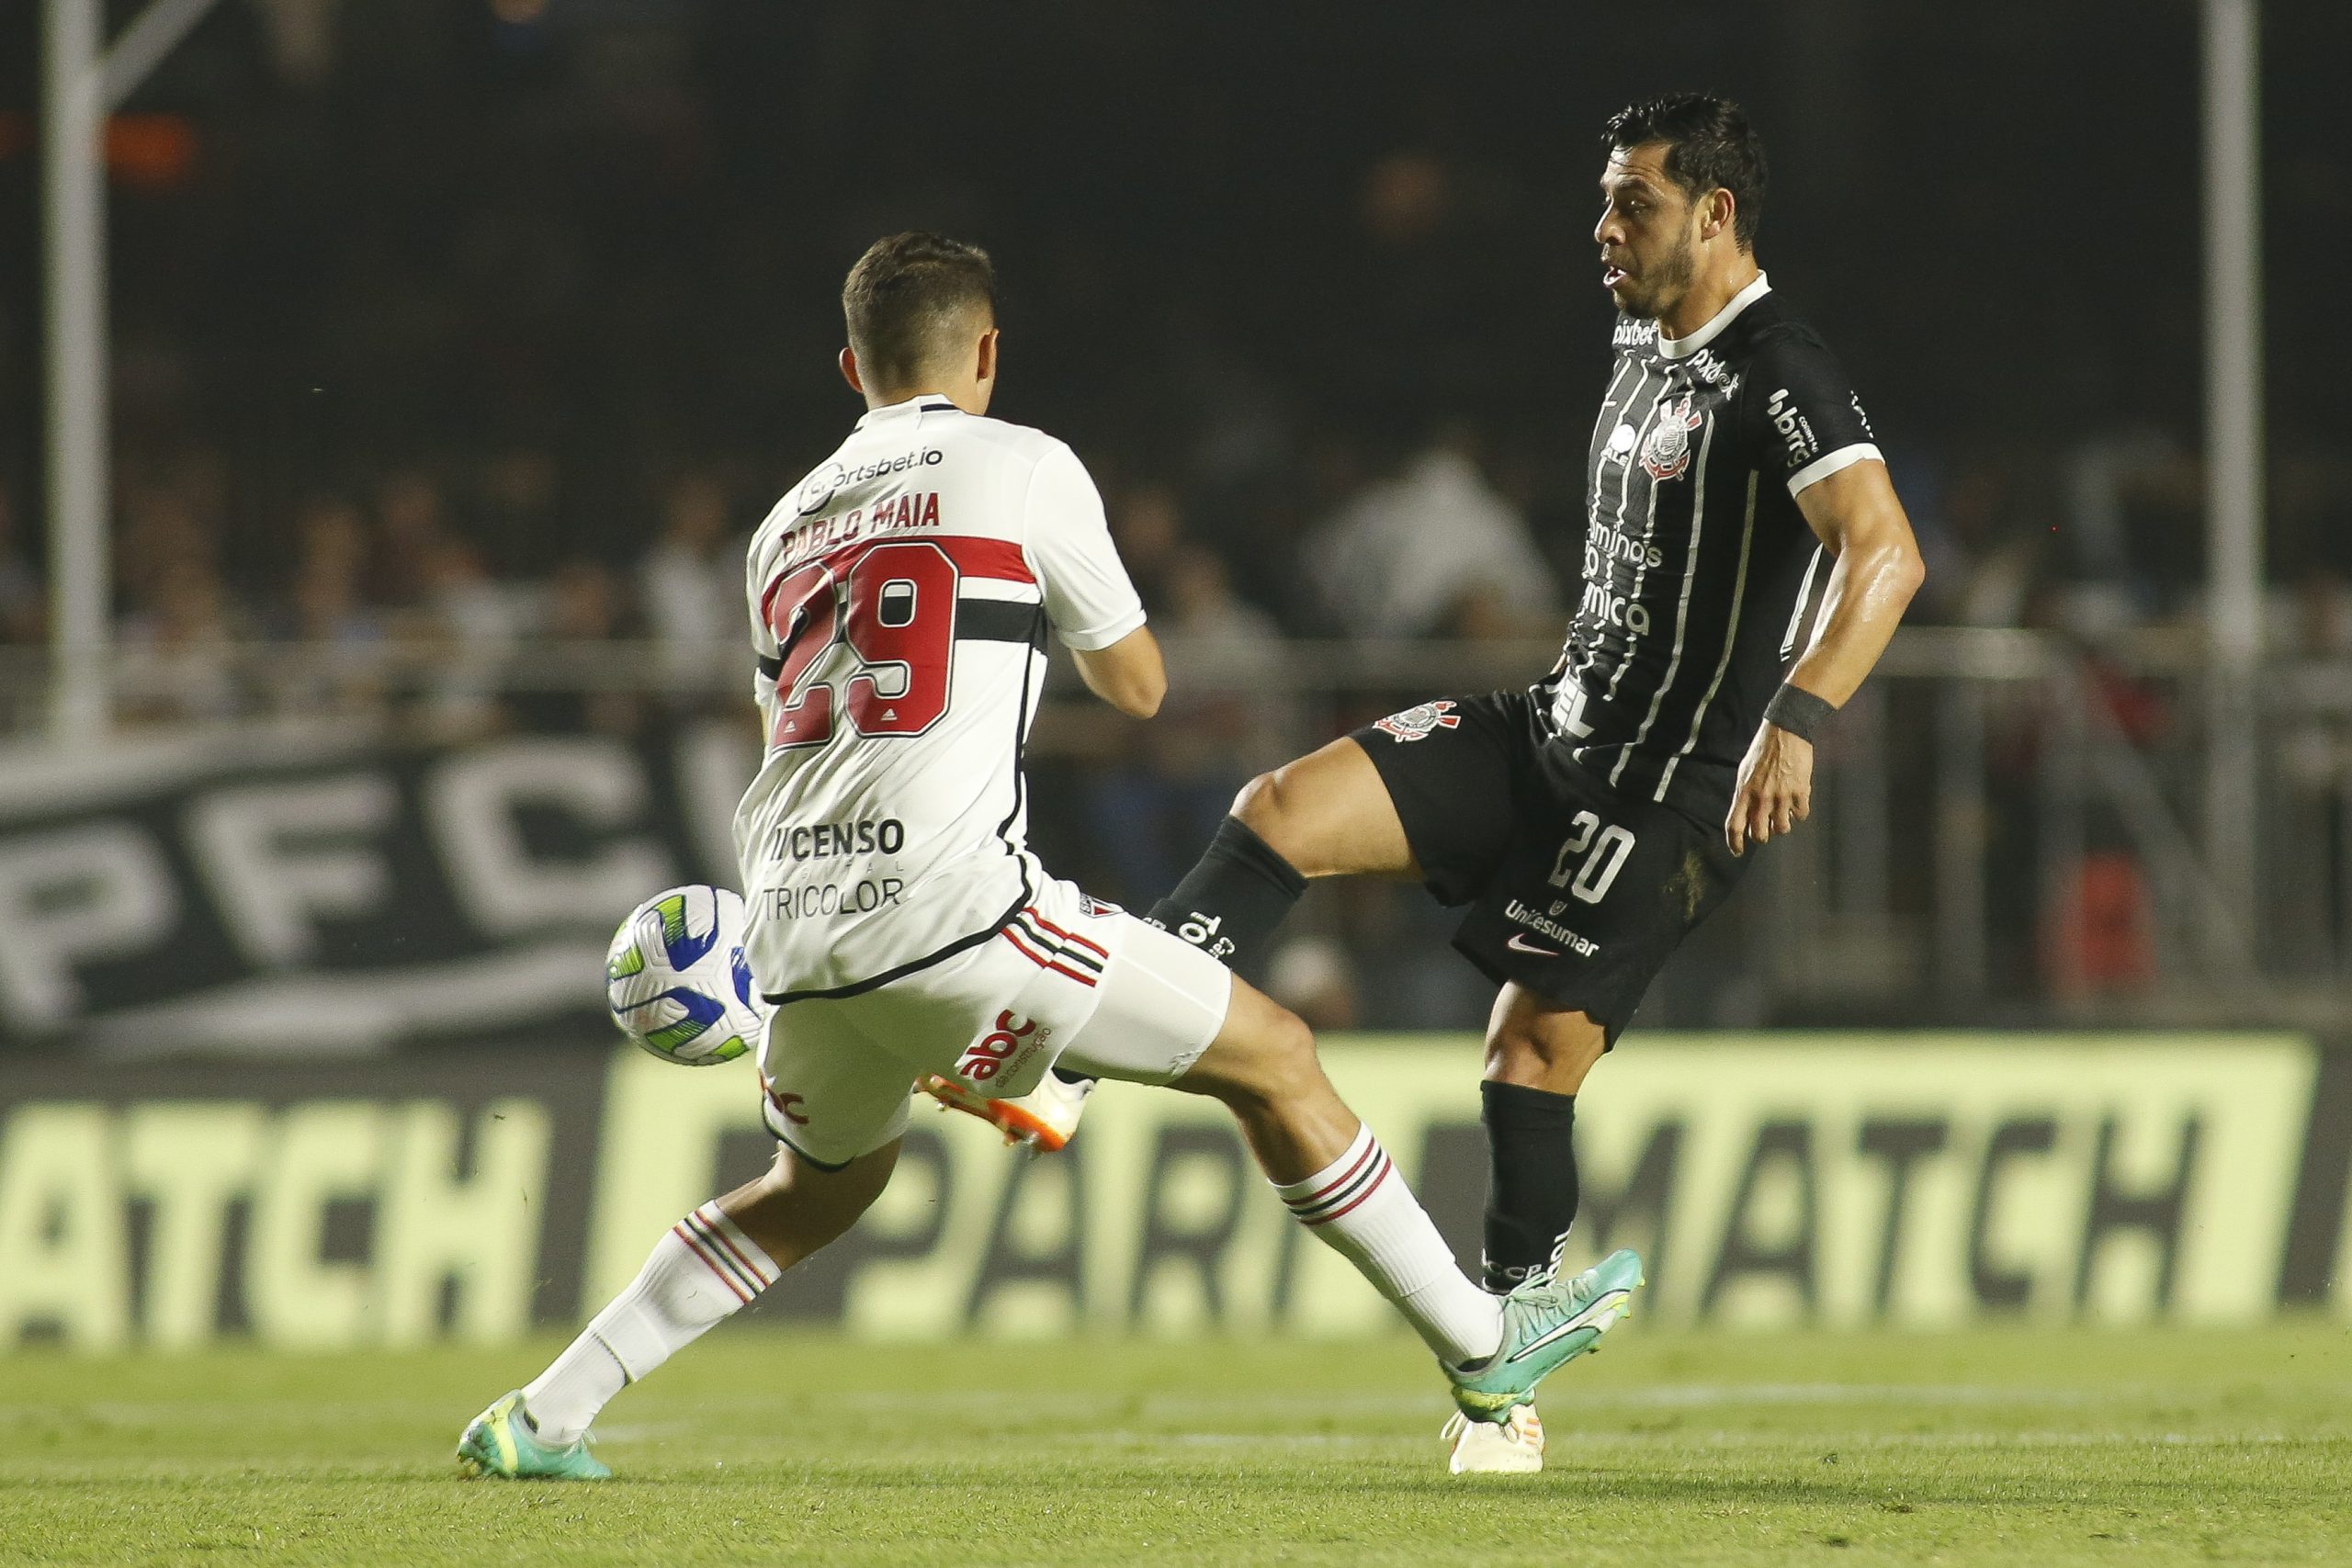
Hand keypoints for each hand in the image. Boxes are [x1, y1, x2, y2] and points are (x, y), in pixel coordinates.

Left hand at [1726, 723, 1812, 855]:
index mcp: (1744, 792)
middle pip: (1759, 834)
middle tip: (1766, 830)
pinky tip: (1797, 804)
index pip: (1734, 825)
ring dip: (1782, 825)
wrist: (1786, 731)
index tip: (1737, 852)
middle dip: (1762, 837)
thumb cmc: (1763, 750)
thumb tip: (1746, 816)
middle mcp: (1761, 797)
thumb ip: (1745, 795)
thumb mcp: (1745, 772)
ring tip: (1783, 813)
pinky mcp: (1801, 791)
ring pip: (1782, 829)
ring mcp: (1782, 796)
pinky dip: (1799, 813)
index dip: (1734, 843)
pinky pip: (1801, 815)